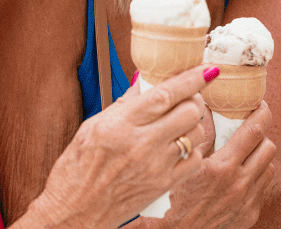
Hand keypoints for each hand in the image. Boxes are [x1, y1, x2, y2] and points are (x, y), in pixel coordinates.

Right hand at [20, 65, 212, 227]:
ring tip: (179, 126)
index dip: (191, 78)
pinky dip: (193, 151)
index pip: (165, 95)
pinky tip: (180, 149)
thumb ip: (123, 104)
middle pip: (189, 112)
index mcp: (119, 125)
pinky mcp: (163, 185)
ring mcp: (155, 166)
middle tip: (186, 100)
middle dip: (194, 101)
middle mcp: (141, 144)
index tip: (208, 69)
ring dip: (193, 125)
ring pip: (196, 134)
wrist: (72, 213)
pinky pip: (196, 161)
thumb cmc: (76, 171)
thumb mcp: (91, 128)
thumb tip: (146, 80)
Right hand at [160, 103, 278, 228]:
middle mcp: (239, 184)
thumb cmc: (174, 200)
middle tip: (250, 131)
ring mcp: (247, 201)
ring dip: (260, 157)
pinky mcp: (250, 214)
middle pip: (268, 146)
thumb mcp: (185, 165)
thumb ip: (202, 136)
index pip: (254, 131)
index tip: (261, 105)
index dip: (262, 113)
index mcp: (221, 168)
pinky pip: (262, 188)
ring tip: (244, 155)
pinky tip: (240, 177)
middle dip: (261, 135)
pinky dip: (255, 178)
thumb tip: (208, 109)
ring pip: (269, 167)